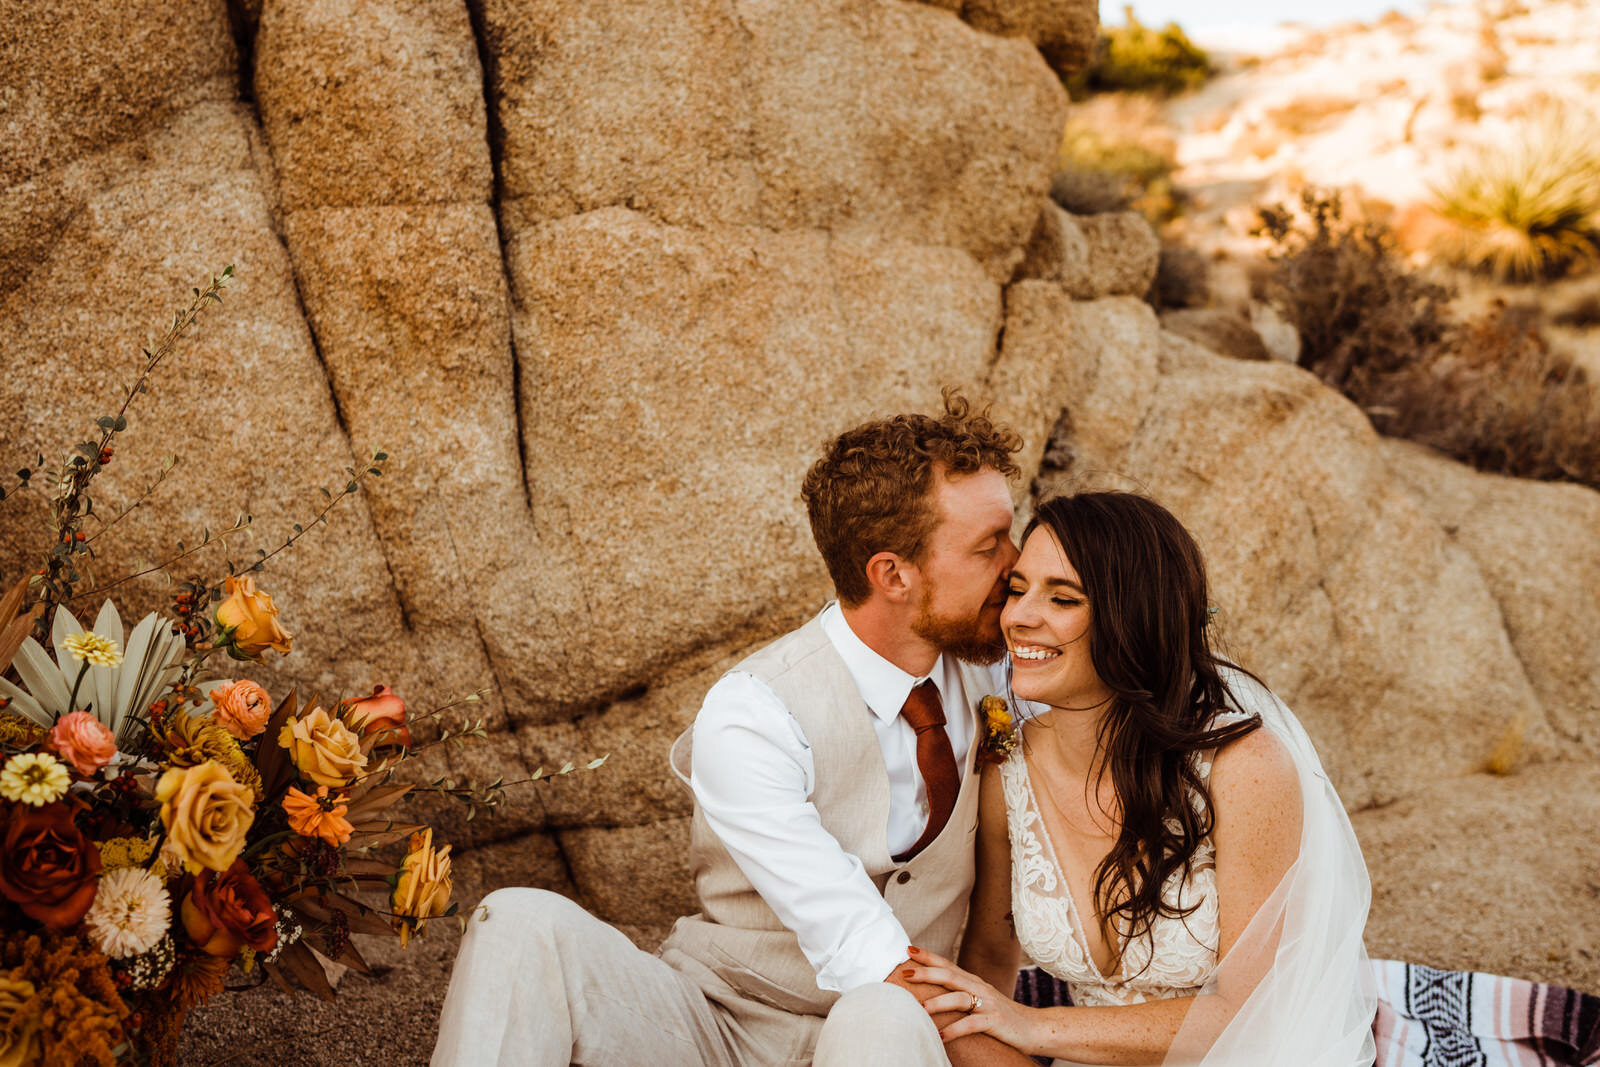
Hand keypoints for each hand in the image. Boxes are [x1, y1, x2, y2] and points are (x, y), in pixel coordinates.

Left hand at [902, 945, 1038, 1049]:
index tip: (907, 949)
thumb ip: (959, 994)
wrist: (1034, 1027)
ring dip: (938, 1002)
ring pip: (960, 998)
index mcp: (973, 981)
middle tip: (905, 972)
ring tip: (920, 1009)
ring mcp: (988, 1004)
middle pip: (950, 976)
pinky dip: (956, 1029)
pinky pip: (972, 1024)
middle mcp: (979, 988)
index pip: (947, 965)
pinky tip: (941, 1036)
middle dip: (926, 973)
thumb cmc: (1001, 1016)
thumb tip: (929, 994)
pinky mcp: (995, 1021)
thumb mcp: (979, 1000)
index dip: (928, 957)